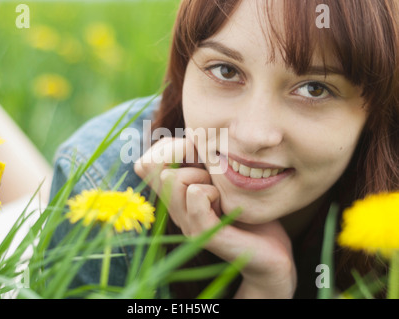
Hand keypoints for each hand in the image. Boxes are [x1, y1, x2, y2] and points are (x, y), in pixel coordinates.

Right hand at [134, 137, 296, 297]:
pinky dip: (212, 191)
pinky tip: (224, 205)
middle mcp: (174, 211)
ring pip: (173, 178)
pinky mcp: (201, 233)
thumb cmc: (248, 210)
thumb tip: (190, 134)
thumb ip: (202, 162)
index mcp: (175, 196)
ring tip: (219, 192)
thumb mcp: (221, 177)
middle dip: (184, 158)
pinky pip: (195, 194)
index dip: (167, 149)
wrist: (271, 253)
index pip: (144, 163)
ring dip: (201, 175)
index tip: (197, 155)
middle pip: (152, 166)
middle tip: (210, 174)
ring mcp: (185, 223)